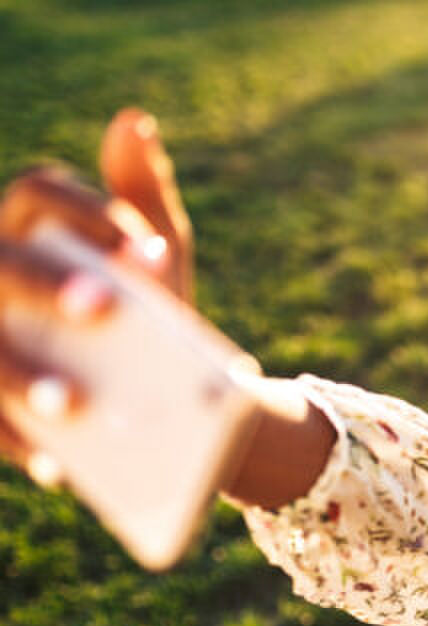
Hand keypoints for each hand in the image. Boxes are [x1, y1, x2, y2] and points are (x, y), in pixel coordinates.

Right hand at [0, 108, 194, 477]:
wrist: (169, 396)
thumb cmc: (155, 310)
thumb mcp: (162, 259)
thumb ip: (147, 195)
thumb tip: (134, 120)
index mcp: (34, 227)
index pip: (35, 191)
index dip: (85, 210)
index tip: (144, 245)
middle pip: (1, 264)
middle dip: (47, 285)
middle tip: (105, 308)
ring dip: (22, 374)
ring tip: (76, 405)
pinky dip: (17, 439)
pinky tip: (56, 462)